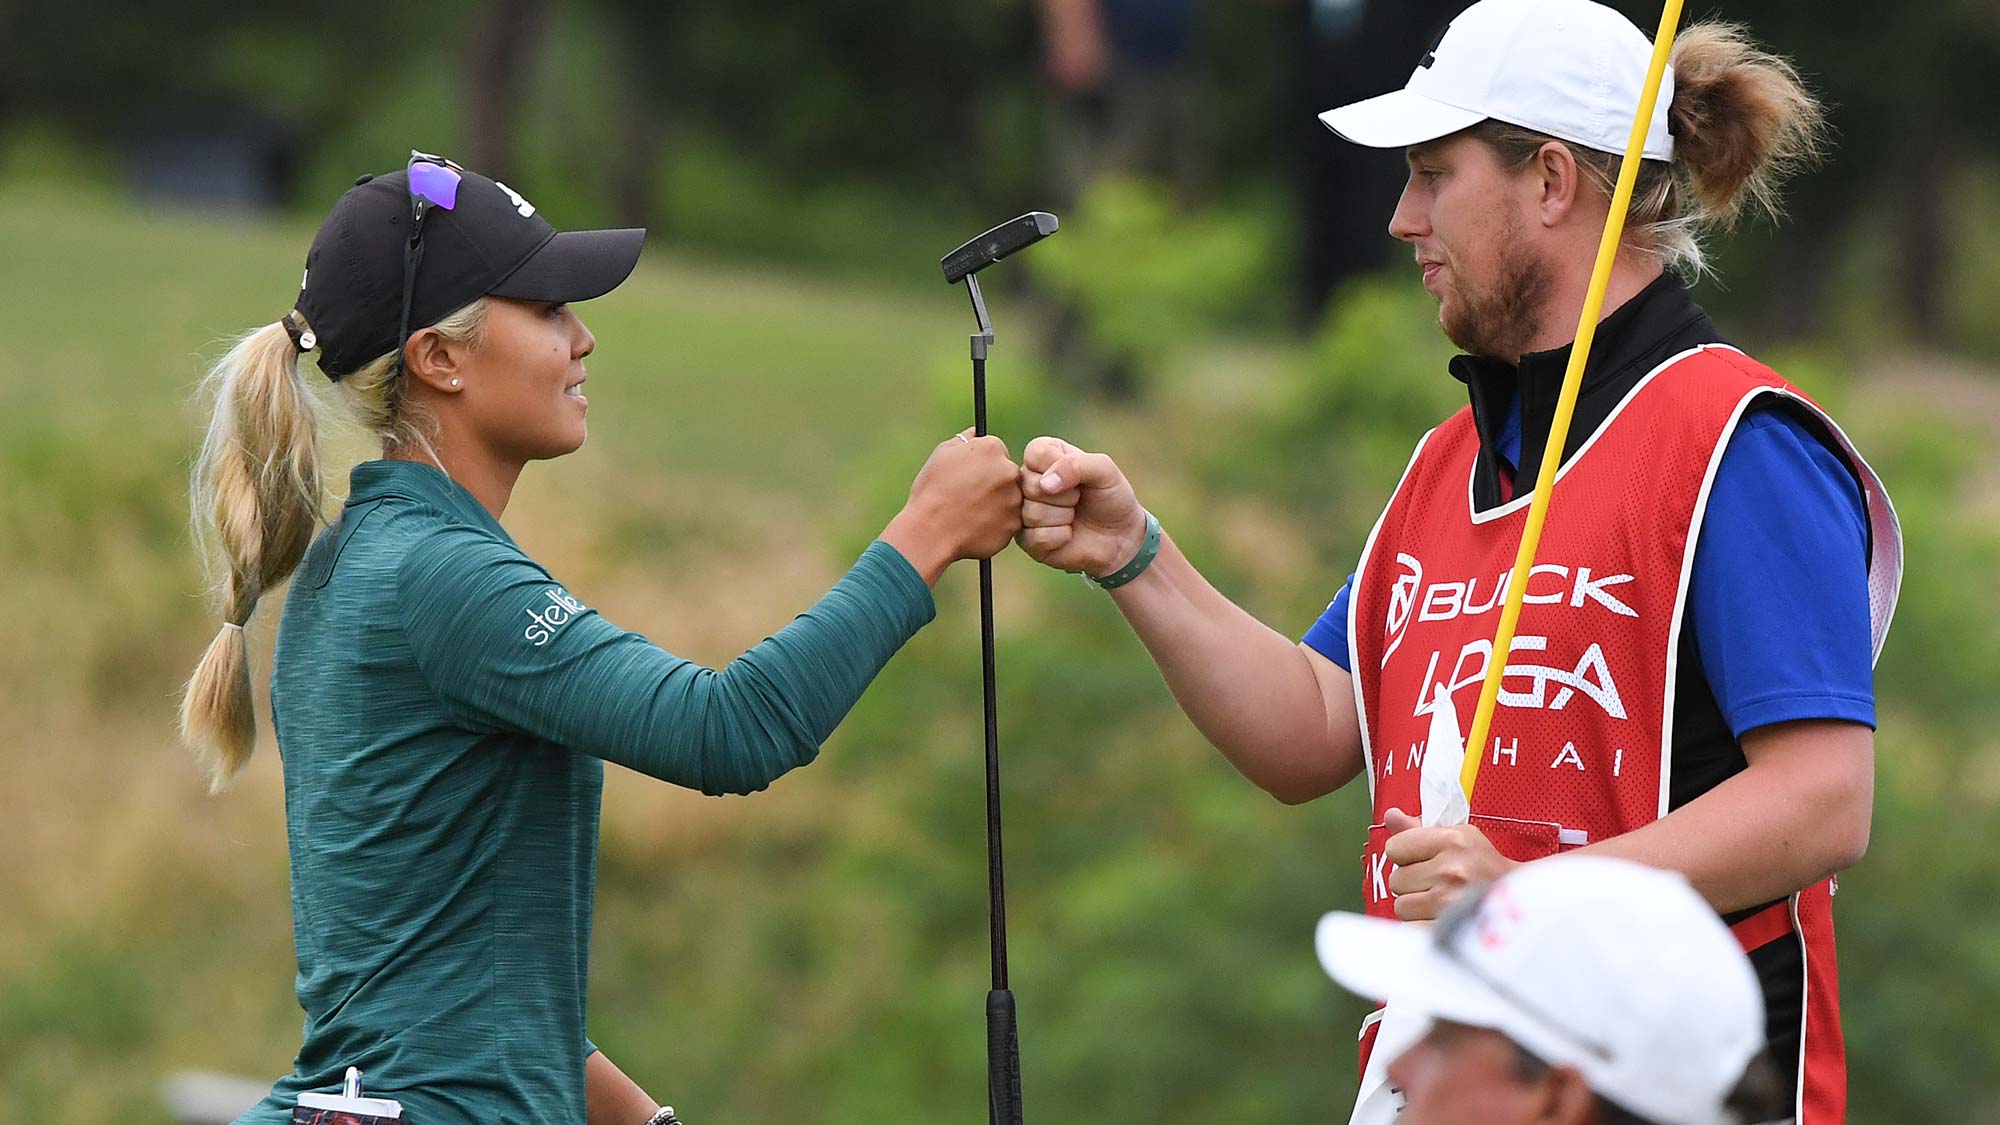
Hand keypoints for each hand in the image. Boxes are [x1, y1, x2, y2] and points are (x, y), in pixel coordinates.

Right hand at [882, 430, 1023, 584]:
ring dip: (995, 503)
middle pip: (1006, 473)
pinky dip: (994, 524)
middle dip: (992, 482)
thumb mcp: (942, 454)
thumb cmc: (932, 491)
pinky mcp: (1014, 524)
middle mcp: (1009, 471)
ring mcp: (1015, 499)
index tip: (968, 476)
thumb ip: (965, 439)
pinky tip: (974, 526)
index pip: (996, 451)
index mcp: (992, 449)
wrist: (930, 532)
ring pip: (1009, 498)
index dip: (980, 464)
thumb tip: (977, 433)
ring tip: (968, 512)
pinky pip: (1007, 521)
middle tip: (968, 496)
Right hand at [1015, 435, 1145, 578]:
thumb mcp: (1104, 470)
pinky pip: (1036, 537)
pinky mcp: (1027, 540)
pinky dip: (1061, 536)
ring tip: (1074, 515)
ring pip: (1033, 513)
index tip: (1079, 477)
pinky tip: (1068, 534)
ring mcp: (1025, 511)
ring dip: (1064, 517)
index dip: (1062, 467)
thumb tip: (1044, 485)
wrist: (1121, 534)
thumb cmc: (1110, 496)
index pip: (1035, 453)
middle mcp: (1028, 481)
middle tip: (1078, 499)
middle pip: (1030, 485)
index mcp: (1042, 456)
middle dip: (1066, 495)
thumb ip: (1075, 464)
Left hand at [1383, 807, 1516, 920]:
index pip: (1394, 848)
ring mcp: (1450, 902)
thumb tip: (1390, 816)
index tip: (1424, 861)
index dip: (1405, 856)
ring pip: (1401, 907)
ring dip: (1416, 908)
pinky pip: (1410, 929)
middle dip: (1412, 884)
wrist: (1524, 905)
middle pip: (1396, 880)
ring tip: (1441, 904)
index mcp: (1453, 841)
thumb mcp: (1461, 838)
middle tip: (1438, 886)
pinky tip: (1440, 920)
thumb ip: (1420, 830)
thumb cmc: (1487, 869)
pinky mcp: (1449, 930)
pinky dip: (1421, 928)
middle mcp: (1451, 869)